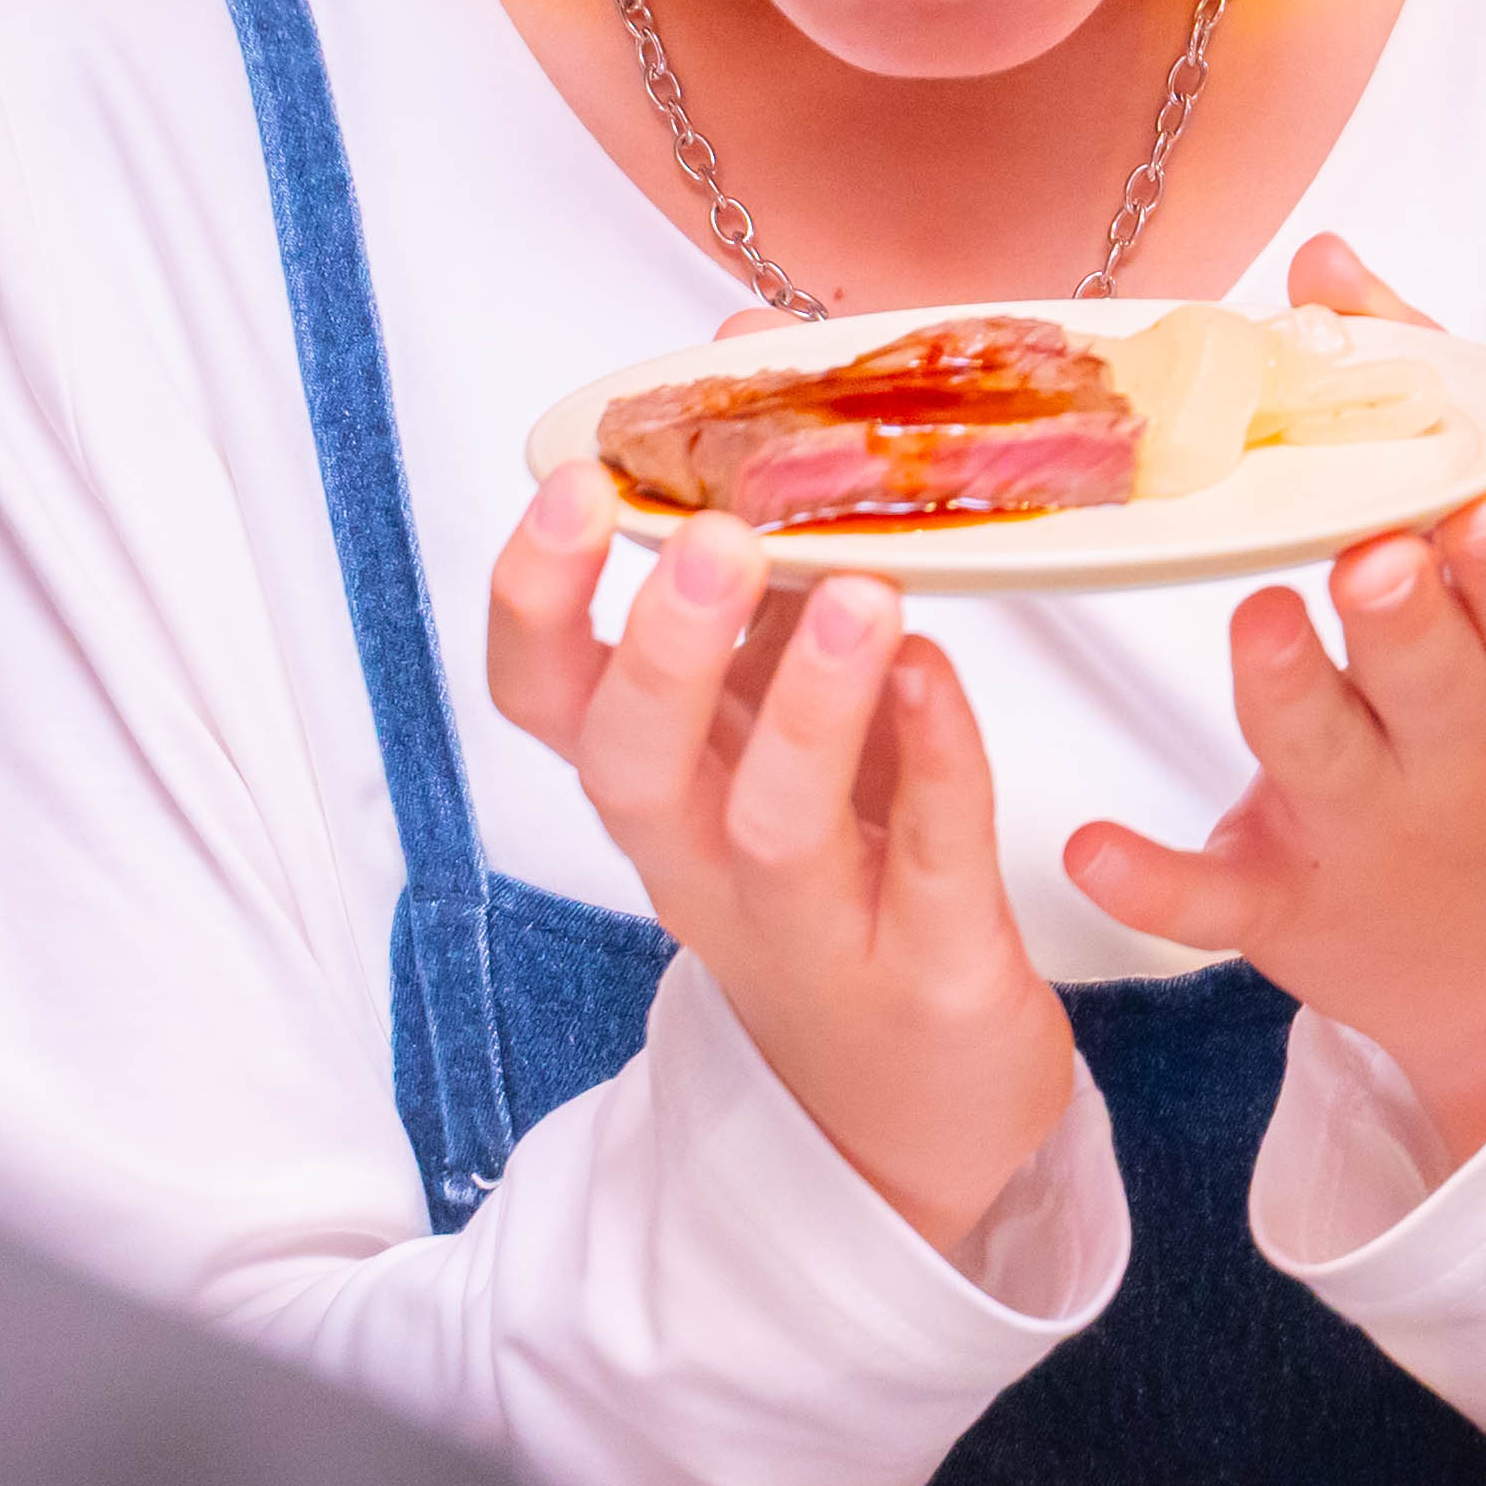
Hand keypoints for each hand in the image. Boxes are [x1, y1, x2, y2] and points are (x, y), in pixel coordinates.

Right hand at [484, 472, 1081, 1255]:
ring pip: (778, 824)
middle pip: (635, 763)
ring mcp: (814, 929)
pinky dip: (939, 770)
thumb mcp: (774, 730)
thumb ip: (768, 587)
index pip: (543, 698)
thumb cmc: (836, 880)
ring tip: (863, 589)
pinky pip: (928, 866)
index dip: (539, 596)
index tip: (575, 480)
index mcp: (656, 791)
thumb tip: (741, 377)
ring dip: (812, 703)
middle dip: (663, 645)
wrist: (912, 1108)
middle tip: (710, 533)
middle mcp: (705, 864)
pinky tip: (946, 682)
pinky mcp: (930, 974)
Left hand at [1064, 241, 1485, 1154]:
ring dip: (1285, 695)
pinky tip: (1088, 848)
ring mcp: (1366, 828)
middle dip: (1400, 618)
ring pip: (1317, 760)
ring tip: (1256, 629)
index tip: (1475, 511)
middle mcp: (1448, 746)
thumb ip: (1419, 416)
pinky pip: (1215, 893)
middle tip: (1368, 563)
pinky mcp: (1288, 902)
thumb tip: (1326, 259)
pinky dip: (1154, 874)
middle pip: (1426, 676)